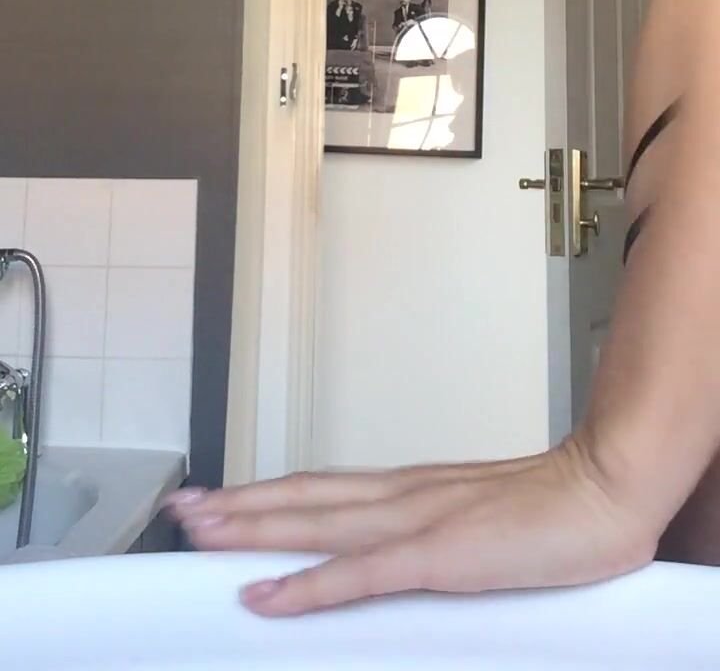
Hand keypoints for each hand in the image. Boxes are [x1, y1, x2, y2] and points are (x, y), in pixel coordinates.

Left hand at [165, 439, 654, 616]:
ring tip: (200, 532)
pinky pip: (360, 574)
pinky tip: (267, 597)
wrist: (605, 487)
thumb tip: (392, 555)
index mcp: (411, 490)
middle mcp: (402, 495)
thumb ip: (431, 534)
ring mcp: (418, 520)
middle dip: (238, 507)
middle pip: (303, 499)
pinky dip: (307, 585)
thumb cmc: (551, 509)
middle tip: (183, 509)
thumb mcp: (476, 521)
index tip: (220, 499)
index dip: (266, 496)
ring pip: (316, 523)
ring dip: (252, 529)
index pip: (321, 489)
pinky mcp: (440, 554)